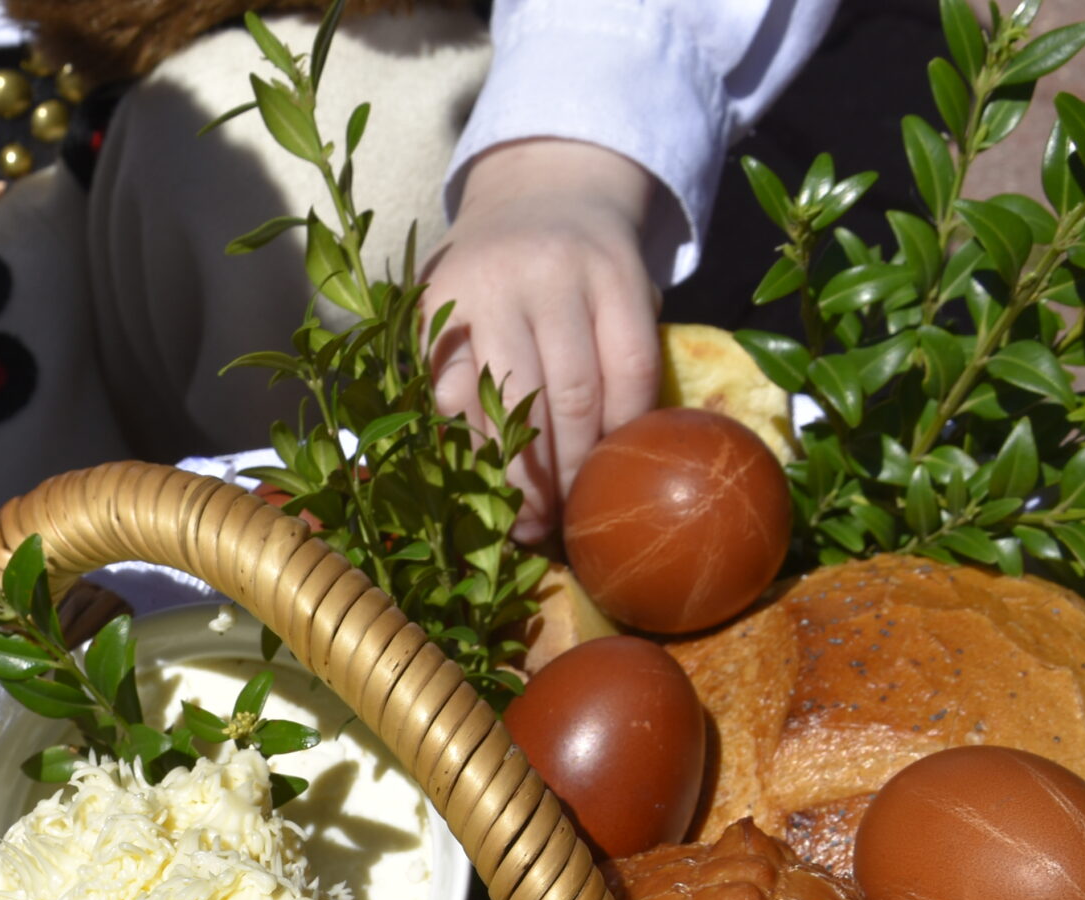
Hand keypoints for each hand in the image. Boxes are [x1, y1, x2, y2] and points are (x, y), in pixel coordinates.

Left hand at [423, 140, 663, 538]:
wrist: (547, 187)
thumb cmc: (488, 278)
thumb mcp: (450, 316)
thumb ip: (451, 381)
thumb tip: (461, 477)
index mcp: (450, 300)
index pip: (464, 401)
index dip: (484, 469)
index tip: (498, 522)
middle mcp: (505, 280)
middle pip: (525, 404)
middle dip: (537, 480)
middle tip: (546, 528)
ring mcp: (569, 275)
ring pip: (581, 392)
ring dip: (583, 462)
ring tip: (582, 502)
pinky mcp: (625, 275)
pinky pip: (635, 366)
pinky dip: (630, 420)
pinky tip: (622, 451)